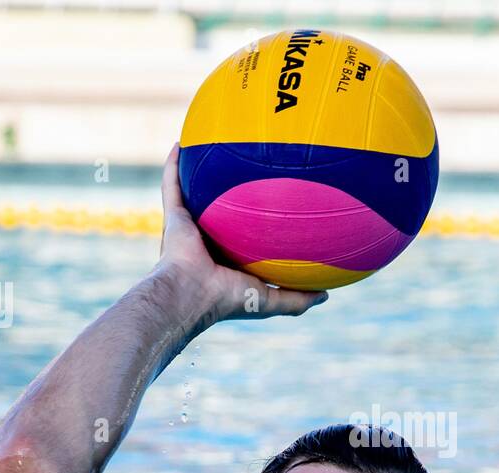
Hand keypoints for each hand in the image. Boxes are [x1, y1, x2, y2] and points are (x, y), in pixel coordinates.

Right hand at [155, 143, 328, 325]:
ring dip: (196, 173)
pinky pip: (171, 184)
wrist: (193, 294)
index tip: (273, 206)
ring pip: (193, 193)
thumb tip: (326, 295)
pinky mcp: (173, 217)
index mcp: (225, 259)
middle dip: (227, 193)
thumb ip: (298, 299)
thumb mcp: (271, 301)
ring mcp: (188, 227)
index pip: (241, 238)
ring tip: (208, 148)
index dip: (253, 223)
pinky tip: (180, 144)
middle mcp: (206, 241)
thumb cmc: (229, 299)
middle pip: (218, 211)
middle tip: (244, 169)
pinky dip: (172, 165)